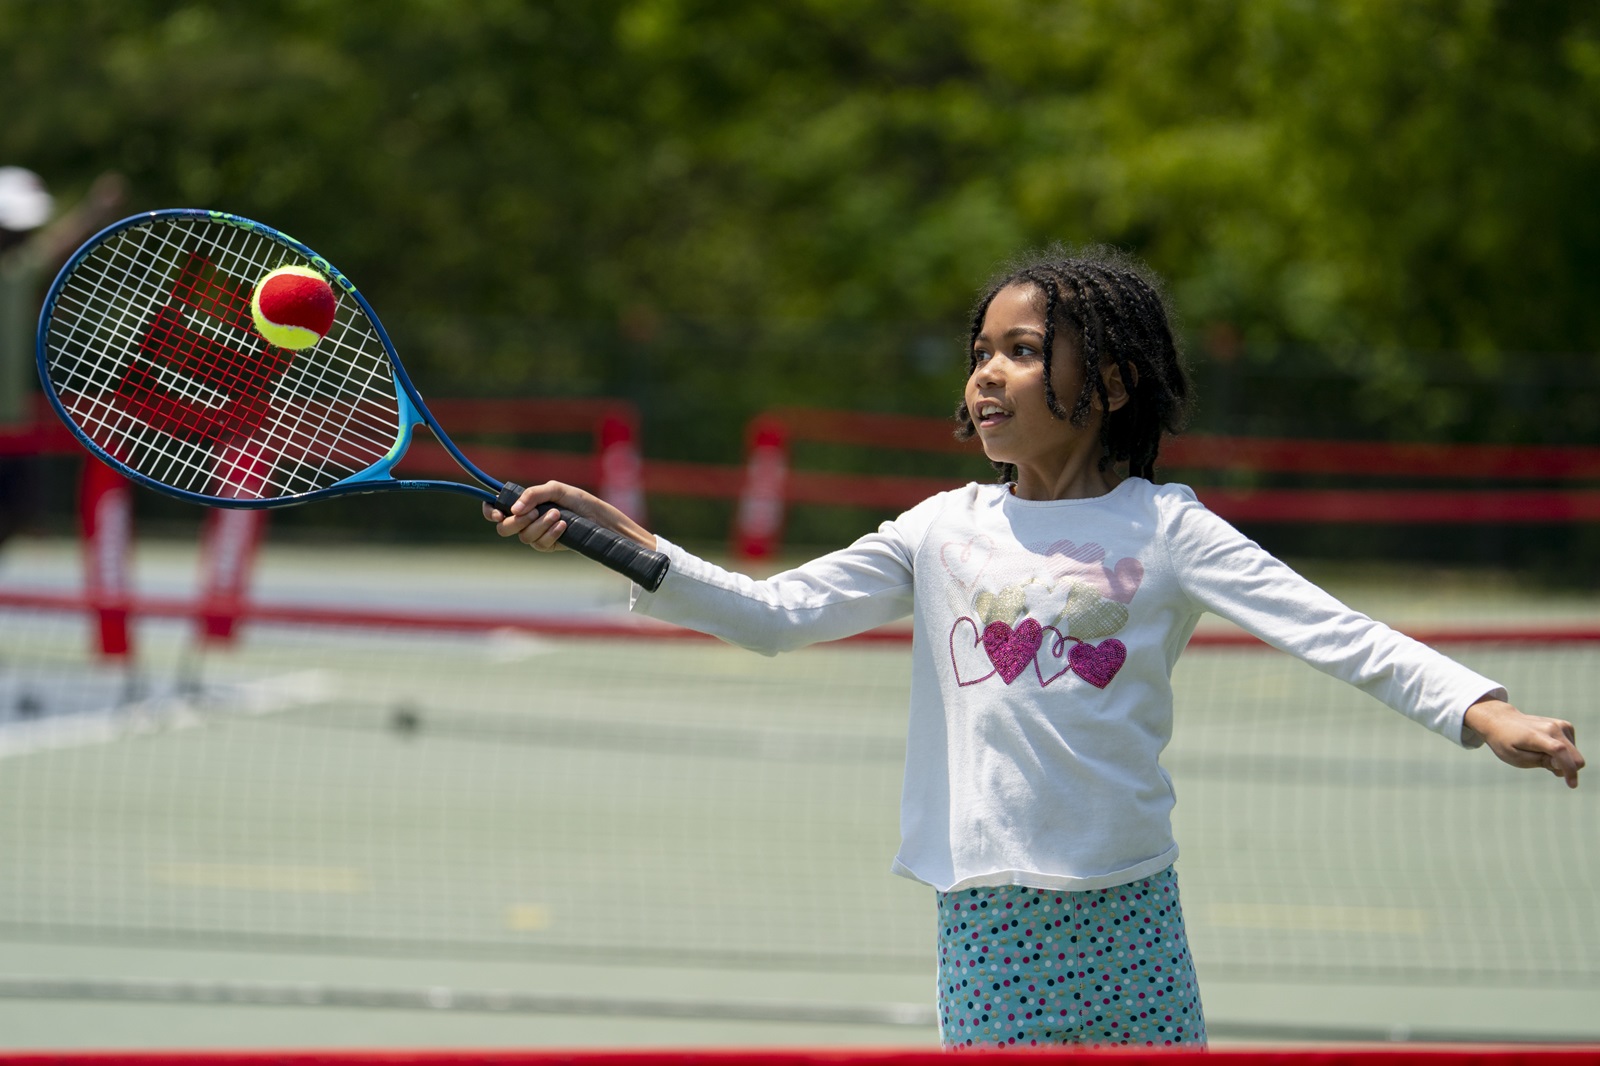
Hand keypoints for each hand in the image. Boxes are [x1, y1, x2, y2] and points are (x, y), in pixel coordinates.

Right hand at [481, 480, 656, 552]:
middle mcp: (527, 520)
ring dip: (540, 525)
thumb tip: (514, 509)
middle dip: (517, 522)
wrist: (601, 519)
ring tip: (558, 514)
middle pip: (504, 528)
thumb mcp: (557, 490)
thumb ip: (534, 494)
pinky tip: (563, 526)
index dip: (491, 511)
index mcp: (525, 503)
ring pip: (524, 537)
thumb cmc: (580, 501)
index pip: (497, 509)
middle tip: (533, 512)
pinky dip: (550, 534)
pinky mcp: (549, 545)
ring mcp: (537, 534)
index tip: (497, 511)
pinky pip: (540, 544)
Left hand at [1464, 697, 1584, 788]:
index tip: (1572, 785)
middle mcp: (1552, 727)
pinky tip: (1547, 749)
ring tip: (1541, 754)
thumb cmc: (1506, 742)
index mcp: (1536, 735)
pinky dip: (1563, 754)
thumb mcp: (1515, 757)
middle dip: (1565, 768)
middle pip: (1574, 756)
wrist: (1502, 720)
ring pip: (1574, 754)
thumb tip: (1563, 764)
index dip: (1569, 769)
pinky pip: (1572, 748)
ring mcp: (1560, 725)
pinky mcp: (1565, 726)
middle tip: (1545, 766)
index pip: (1559, 751)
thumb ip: (1540, 761)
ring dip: (1562, 761)